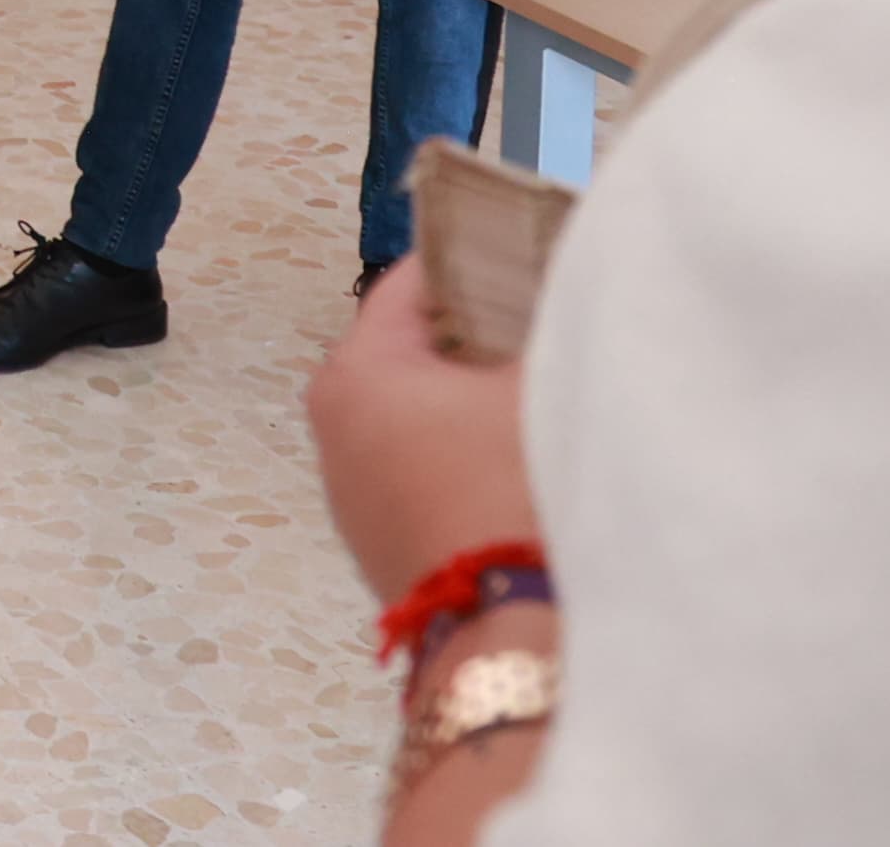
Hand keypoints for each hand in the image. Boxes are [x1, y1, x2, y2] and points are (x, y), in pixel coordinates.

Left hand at [304, 259, 542, 599]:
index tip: (533, 253)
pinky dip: (464, 453)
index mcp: (354, 368)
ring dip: (472, 400)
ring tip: (545, 391)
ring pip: (418, 410)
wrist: (508, 636)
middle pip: (414, 346)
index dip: (479, 259)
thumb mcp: (536, 385)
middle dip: (480, 334)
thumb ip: (540, 325)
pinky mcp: (378, 540)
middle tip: (549, 324)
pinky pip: (421, 466)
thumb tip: (556, 291)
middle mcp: (333, 421)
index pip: (414, 281)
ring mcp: (349, 488)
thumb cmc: (513, 488)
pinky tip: (522, 461)